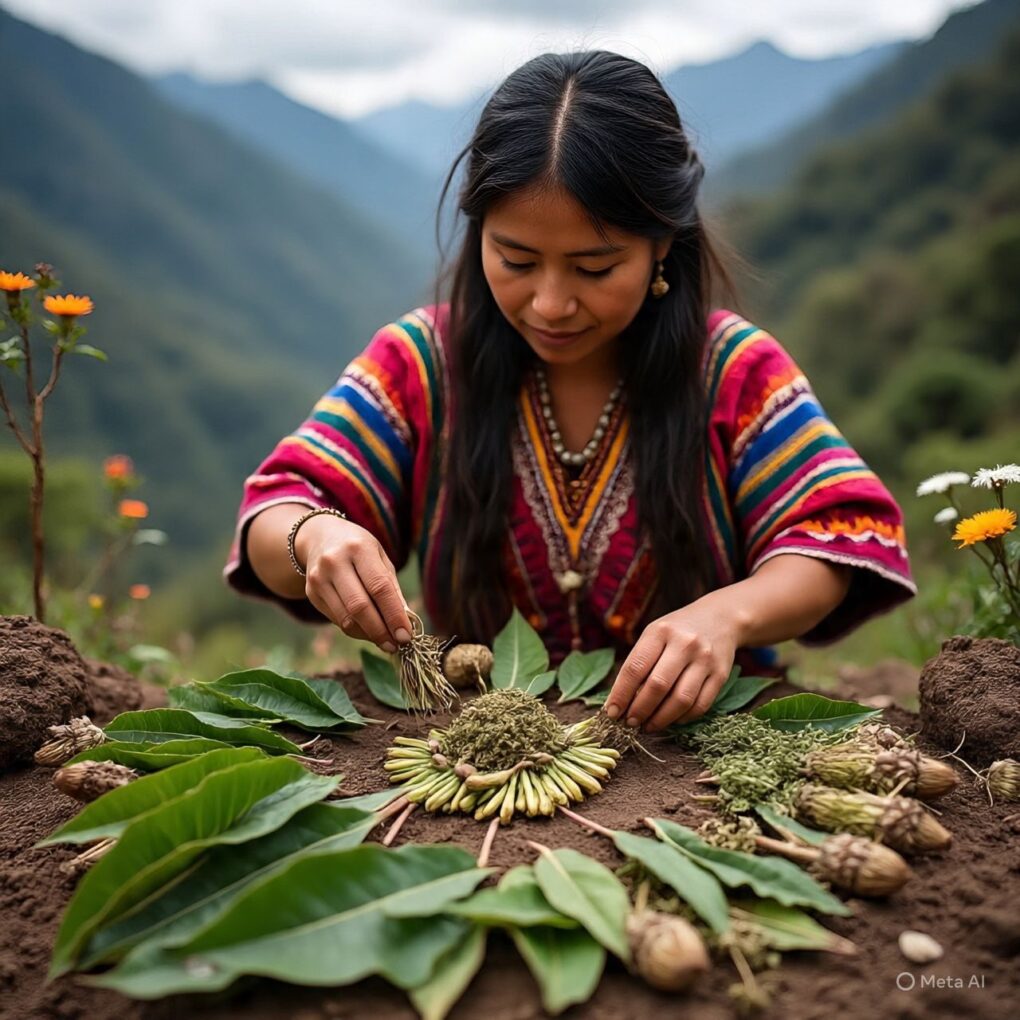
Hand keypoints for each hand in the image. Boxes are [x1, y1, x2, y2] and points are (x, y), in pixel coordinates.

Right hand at [294, 513, 412, 654]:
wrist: (319, 537)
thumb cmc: (359, 549)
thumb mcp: (380, 557)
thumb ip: (392, 587)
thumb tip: (405, 621)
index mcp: (359, 548)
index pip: (379, 587)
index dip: (394, 615)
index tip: (406, 635)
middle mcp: (335, 562)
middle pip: (360, 606)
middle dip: (380, 631)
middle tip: (396, 645)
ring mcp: (319, 578)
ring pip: (346, 618)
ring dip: (368, 635)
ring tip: (385, 641)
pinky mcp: (310, 592)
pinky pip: (336, 620)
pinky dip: (355, 630)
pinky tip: (367, 631)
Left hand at [605, 597, 740, 731]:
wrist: (721, 618)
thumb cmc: (678, 630)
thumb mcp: (655, 634)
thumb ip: (639, 662)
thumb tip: (619, 701)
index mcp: (660, 632)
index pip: (635, 668)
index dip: (621, 694)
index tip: (612, 712)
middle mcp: (684, 644)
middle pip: (658, 686)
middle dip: (640, 710)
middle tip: (629, 723)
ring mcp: (705, 659)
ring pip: (681, 700)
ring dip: (661, 719)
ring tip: (648, 726)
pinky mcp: (721, 674)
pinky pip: (701, 705)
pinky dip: (683, 718)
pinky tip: (671, 720)